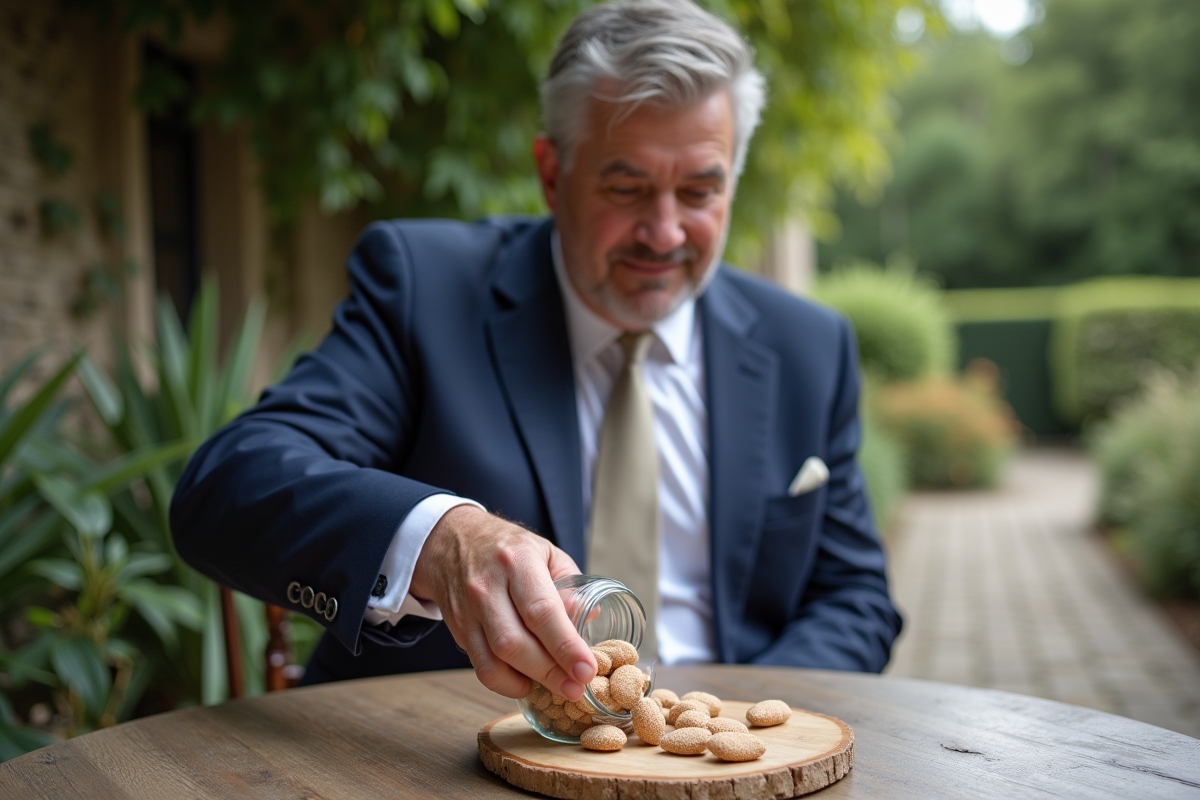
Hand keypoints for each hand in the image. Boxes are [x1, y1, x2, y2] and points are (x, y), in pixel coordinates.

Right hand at [409, 505, 596, 699]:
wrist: (453, 539)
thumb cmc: (508, 548)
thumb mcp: (546, 552)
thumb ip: (570, 586)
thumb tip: (590, 621)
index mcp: (517, 561)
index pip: (541, 610)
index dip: (565, 645)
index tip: (586, 669)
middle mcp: (487, 586)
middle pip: (516, 643)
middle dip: (550, 672)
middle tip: (577, 688)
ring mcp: (468, 610)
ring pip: (495, 661)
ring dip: (529, 682)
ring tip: (558, 688)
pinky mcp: (458, 629)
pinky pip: (481, 667)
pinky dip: (506, 683)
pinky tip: (527, 682)